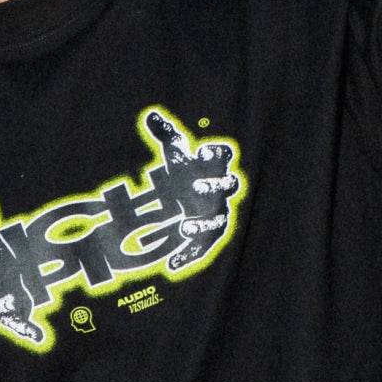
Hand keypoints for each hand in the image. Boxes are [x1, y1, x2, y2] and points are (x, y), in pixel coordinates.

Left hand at [143, 110, 240, 268]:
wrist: (187, 202)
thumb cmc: (185, 173)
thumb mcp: (175, 154)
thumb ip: (167, 135)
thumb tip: (152, 116)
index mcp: (215, 168)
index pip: (223, 156)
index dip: (216, 153)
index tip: (203, 149)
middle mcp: (221, 192)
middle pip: (229, 186)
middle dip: (215, 187)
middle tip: (196, 188)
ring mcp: (216, 215)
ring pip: (218, 222)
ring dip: (202, 226)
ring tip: (183, 227)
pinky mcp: (207, 238)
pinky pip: (201, 249)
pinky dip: (187, 257)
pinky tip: (172, 265)